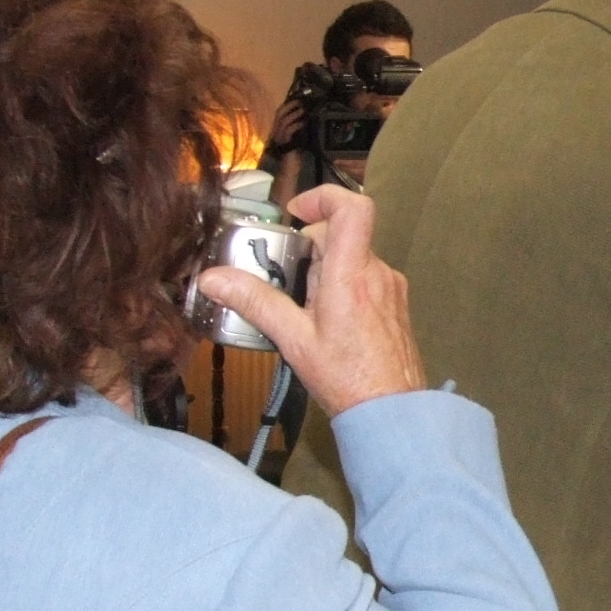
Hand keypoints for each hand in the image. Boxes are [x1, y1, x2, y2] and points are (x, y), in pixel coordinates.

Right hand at [198, 185, 423, 415]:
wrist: (391, 413)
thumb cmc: (347, 380)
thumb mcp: (293, 340)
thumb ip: (255, 303)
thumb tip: (214, 279)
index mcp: (352, 275)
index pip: (353, 207)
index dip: (323, 198)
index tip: (297, 214)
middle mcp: (377, 273)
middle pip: (342, 236)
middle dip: (309, 251)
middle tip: (287, 283)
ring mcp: (391, 288)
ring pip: (352, 259)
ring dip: (325, 273)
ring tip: (305, 312)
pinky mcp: (395, 305)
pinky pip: (365, 279)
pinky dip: (342, 288)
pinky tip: (328, 324)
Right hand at [267, 97, 307, 151]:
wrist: (290, 170)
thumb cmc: (294, 155)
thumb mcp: (298, 139)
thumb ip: (299, 129)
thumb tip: (307, 118)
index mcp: (278, 130)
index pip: (280, 113)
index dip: (287, 105)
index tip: (298, 99)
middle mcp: (276, 132)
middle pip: (279, 114)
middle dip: (289, 106)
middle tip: (300, 101)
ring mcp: (279, 137)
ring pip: (283, 121)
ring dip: (294, 114)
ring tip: (303, 110)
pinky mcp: (284, 143)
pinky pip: (288, 131)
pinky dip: (296, 125)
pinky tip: (303, 123)